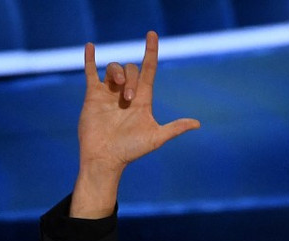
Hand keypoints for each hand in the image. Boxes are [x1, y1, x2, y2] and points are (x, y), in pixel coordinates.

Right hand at [71, 31, 199, 217]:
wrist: (106, 158)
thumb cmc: (131, 150)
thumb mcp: (156, 138)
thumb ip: (175, 128)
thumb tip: (198, 124)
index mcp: (143, 100)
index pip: (149, 69)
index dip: (151, 52)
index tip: (152, 34)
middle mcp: (126, 94)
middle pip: (132, 70)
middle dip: (132, 79)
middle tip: (128, 100)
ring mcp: (109, 94)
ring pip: (114, 68)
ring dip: (117, 74)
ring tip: (118, 90)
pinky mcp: (93, 95)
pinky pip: (91, 72)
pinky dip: (90, 59)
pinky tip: (91, 46)